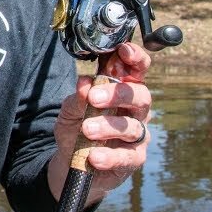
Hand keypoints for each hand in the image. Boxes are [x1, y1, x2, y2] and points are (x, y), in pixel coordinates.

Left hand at [47, 41, 151, 206]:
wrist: (71, 161)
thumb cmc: (76, 128)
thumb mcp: (70, 110)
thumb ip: (77, 98)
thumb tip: (84, 83)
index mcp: (122, 90)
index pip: (137, 70)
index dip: (136, 58)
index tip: (124, 50)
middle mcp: (135, 111)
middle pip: (141, 96)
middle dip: (118, 94)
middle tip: (94, 97)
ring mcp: (137, 135)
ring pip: (132, 127)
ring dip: (108, 126)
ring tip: (86, 129)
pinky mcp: (133, 159)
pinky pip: (127, 157)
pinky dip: (109, 156)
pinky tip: (94, 156)